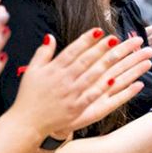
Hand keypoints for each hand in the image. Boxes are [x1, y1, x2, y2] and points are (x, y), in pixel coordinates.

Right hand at [13, 30, 151, 138]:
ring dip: (112, 64)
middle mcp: (65, 79)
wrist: (27, 122)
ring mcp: (72, 94)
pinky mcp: (77, 108)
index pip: (74, 50)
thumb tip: (50, 37)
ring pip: (95, 76)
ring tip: (124, 55)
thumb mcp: (32, 71)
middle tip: (119, 38)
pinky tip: (117, 80)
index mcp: (55, 68)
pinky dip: (106, 88)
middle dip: (105, 48)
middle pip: (89, 60)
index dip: (87, 40)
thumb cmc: (29, 96)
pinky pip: (94, 96)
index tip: (100, 30)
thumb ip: (43, 53)